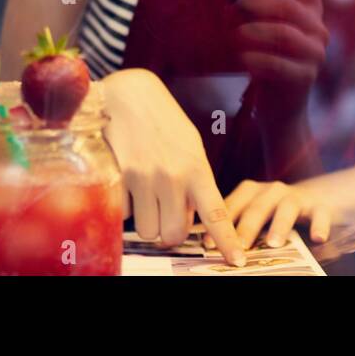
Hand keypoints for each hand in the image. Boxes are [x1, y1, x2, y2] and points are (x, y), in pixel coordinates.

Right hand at [100, 67, 245, 266]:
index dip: (227, 241)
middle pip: (173, 235)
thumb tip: (189, 219)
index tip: (236, 261)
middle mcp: (172, 177)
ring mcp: (143, 178)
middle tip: (167, 214)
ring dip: (146, 220)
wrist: (129, 94)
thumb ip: (193, 182)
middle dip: (169, 232)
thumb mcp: (189, 147)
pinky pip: (122, 213)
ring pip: (147, 230)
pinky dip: (125, 205)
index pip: (216, 213)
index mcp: (196, 168)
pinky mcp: (117, 177)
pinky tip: (127, 181)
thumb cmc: (163, 121)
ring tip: (146, 195)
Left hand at [205, 179, 338, 249]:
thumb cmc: (275, 210)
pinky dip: (319, 225)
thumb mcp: (255, 213)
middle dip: (247, 228)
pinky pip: (320, 215)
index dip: (220, 225)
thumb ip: (237, 225)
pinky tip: (318, 238)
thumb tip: (209, 246)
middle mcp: (272, 191)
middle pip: (257, 208)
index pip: (233, 206)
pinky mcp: (320, 207)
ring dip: (279, 225)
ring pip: (287, 208)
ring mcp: (296, 198)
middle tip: (239, 247)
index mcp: (251, 192)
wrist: (317, 195)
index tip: (208, 245)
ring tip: (273, 244)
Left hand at [233, 0, 328, 117]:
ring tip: (234, 36)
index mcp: (310, 6)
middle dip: (258, 1)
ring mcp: (315, 53)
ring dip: (253, 32)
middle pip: (289, 4)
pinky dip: (256, 59)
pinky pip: (278, 64)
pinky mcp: (305, 78)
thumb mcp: (266, 20)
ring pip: (284, 34)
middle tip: (235, 5)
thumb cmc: (270, 57)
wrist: (280, 108)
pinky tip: (243, 60)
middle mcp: (317, 27)